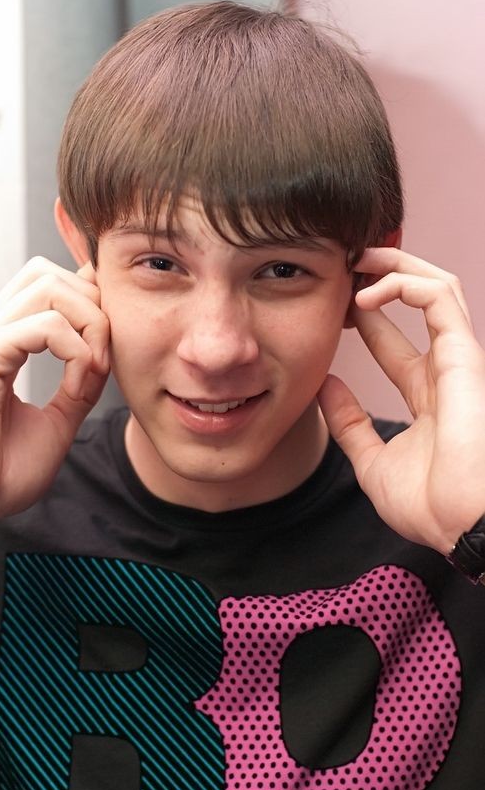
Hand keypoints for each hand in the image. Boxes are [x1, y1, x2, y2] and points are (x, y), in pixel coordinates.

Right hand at [0, 257, 109, 563]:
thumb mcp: (57, 422)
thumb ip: (80, 385)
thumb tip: (104, 355)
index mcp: (0, 343)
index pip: (46, 285)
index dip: (86, 303)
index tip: (104, 353)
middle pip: (48, 273)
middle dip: (91, 304)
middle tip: (102, 356)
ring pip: (49, 287)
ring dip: (88, 323)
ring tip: (93, 370)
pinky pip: (44, 325)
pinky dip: (75, 349)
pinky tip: (78, 382)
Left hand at [318, 247, 484, 552]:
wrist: (460, 528)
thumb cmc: (428, 506)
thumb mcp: (372, 461)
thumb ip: (350, 424)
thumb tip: (326, 385)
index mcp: (426, 395)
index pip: (391, 341)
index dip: (360, 317)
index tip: (327, 309)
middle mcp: (444, 371)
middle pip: (416, 302)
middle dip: (380, 277)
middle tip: (341, 268)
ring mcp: (457, 360)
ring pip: (435, 286)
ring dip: (393, 265)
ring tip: (354, 261)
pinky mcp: (464, 355)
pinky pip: (440, 296)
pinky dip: (403, 283)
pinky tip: (366, 295)